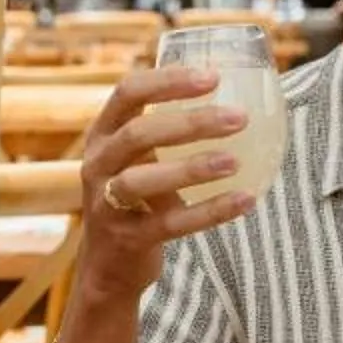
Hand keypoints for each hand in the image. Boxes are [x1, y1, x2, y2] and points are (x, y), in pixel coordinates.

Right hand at [77, 62, 261, 299]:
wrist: (108, 265)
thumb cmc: (138, 199)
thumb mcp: (141, 159)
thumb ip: (170, 134)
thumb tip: (240, 103)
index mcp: (104, 133)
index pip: (128, 93)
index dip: (167, 80)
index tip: (213, 77)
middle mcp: (98, 164)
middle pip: (137, 133)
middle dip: (190, 122)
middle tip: (239, 118)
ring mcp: (105, 203)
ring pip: (143, 180)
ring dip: (191, 168)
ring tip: (234, 161)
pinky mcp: (125, 239)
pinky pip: (168, 224)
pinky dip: (209, 211)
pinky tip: (245, 200)